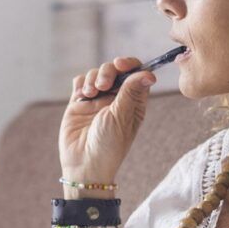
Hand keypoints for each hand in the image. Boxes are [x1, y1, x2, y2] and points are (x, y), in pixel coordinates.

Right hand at [59, 57, 156, 182]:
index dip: (130, 65)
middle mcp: (116, 98)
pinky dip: (81, 84)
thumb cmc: (109, 145)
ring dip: (92, 79)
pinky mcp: (79, 102)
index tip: (121, 64)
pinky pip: (80, 82)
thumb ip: (131, 92)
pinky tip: (81, 96)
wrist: (84, 163)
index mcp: (133, 102)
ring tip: (90, 94)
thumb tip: (149, 73)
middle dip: (108, 71)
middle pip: (114, 70)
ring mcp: (97, 99)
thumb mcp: (122, 117)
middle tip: (103, 85)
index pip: (136, 74)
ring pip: (96, 73)